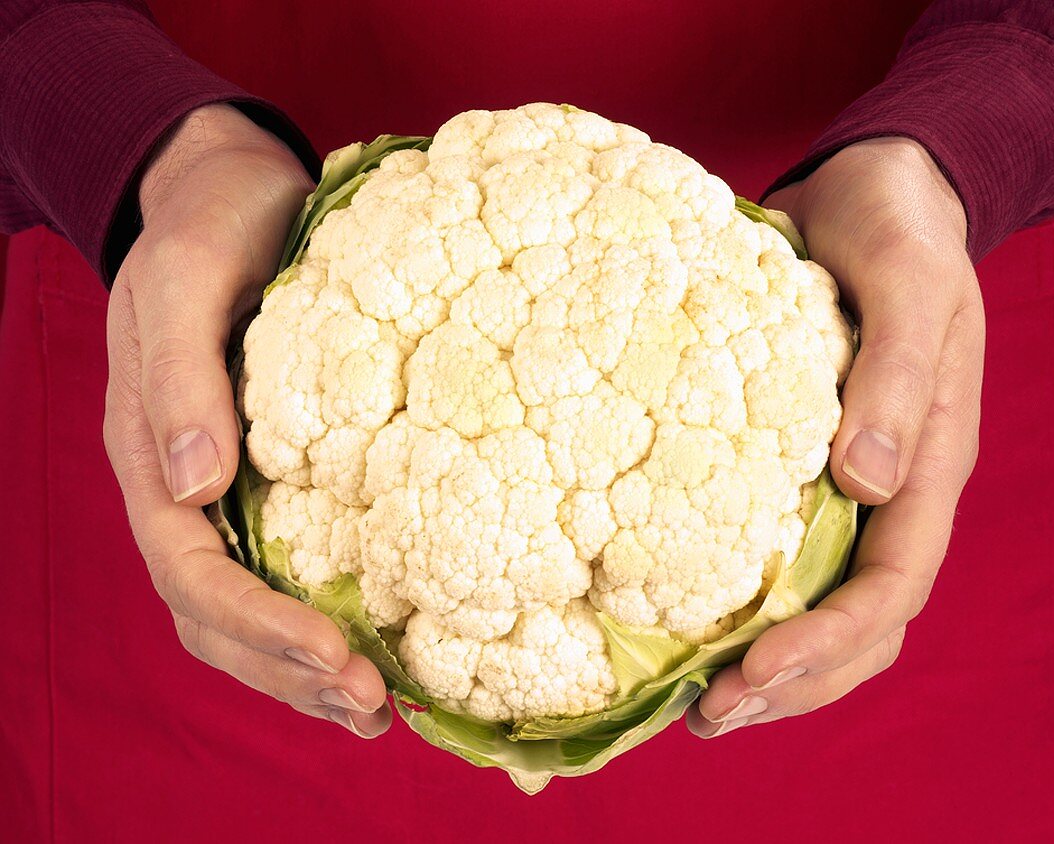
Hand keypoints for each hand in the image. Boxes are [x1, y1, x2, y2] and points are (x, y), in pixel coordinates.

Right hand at [104, 104, 390, 737]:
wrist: (230, 194)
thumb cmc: (211, 227)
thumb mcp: (189, 281)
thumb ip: (180, 378)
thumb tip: (195, 482)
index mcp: (152, 451)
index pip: (193, 571)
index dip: (260, 627)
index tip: (338, 656)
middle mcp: (183, 487)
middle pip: (217, 616)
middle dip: (287, 671)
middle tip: (372, 707)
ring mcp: (222, 489)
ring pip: (244, 611)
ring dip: (301, 670)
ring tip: (376, 709)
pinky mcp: (270, 477)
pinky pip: (282, 570)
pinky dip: (319, 621)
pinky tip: (375, 648)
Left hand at [688, 138, 984, 737]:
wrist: (876, 193)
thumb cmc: (897, 231)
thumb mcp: (908, 286)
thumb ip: (895, 377)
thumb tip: (866, 483)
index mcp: (927, 463)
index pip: (891, 588)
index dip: (827, 645)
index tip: (749, 677)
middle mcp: (889, 490)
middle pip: (857, 623)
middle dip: (791, 682)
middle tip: (708, 718)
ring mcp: (847, 483)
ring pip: (820, 601)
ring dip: (768, 662)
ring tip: (696, 702)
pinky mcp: (799, 461)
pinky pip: (778, 549)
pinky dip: (741, 598)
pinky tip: (682, 614)